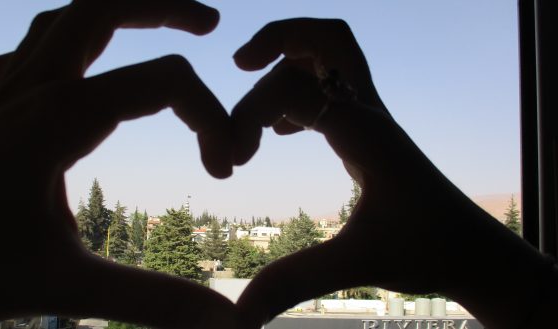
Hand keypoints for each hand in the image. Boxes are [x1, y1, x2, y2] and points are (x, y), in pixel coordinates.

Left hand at [0, 1, 234, 327]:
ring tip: (155, 24)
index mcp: (59, 117)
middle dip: (164, 8)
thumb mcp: (61, 285)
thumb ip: (151, 299)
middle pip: (105, 8)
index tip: (222, 173)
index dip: (210, 119)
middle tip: (209, 25)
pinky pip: (30, 49)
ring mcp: (4, 93)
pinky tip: (74, 65)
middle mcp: (33, 89)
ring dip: (117, 11)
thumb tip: (226, 324)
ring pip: (65, 17)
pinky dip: (65, 41)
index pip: (164, 82)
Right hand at [231, 18, 547, 328]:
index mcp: (364, 131)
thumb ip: (293, 282)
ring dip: (289, 63)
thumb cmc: (427, 250)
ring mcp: (371, 120)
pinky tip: (284, 130)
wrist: (474, 253)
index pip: (291, 90)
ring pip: (330, 58)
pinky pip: (333, 89)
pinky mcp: (370, 135)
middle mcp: (369, 114)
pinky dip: (302, 91)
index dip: (245, 116)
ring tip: (255, 95)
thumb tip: (238, 315)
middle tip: (239, 64)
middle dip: (278, 39)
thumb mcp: (355, 264)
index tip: (228, 165)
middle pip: (326, 39)